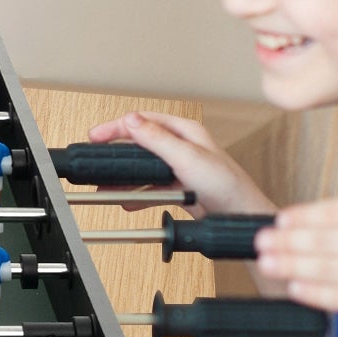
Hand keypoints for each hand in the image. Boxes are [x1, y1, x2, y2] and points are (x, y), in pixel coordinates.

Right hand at [86, 111, 273, 214]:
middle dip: (116, 152)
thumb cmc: (227, 184)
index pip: (143, 121)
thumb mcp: (187, 156)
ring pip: (142, 168)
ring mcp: (179, 167)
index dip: (117, 127)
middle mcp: (181, 146)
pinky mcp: (178, 187)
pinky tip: (127, 201)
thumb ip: (156, 138)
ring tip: (105, 184)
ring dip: (124, 177)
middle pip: (139, 144)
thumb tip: (131, 120)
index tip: (97, 135)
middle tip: (95, 157)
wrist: (241, 216)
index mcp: (184, 131)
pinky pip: (150, 187)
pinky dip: (136, 194)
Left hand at [253, 140, 337, 329]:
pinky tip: (296, 287)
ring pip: (326, 269)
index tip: (278, 220)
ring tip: (266, 262)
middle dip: (285, 241)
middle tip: (258, 242)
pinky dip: (315, 293)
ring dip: (290, 265)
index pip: (333, 211)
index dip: (300, 217)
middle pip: (322, 240)